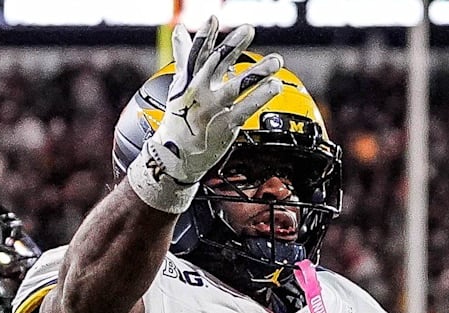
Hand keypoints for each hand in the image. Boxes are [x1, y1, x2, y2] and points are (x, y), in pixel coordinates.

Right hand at [127, 16, 284, 213]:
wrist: (173, 157)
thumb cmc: (179, 119)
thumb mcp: (179, 86)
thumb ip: (183, 56)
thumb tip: (178, 30)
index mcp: (189, 81)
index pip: (197, 54)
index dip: (205, 36)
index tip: (213, 18)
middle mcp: (199, 93)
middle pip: (217, 65)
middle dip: (233, 45)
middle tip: (249, 29)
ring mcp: (212, 110)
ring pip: (235, 87)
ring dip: (257, 72)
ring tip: (275, 61)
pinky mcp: (224, 126)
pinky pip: (244, 109)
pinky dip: (259, 97)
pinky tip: (274, 86)